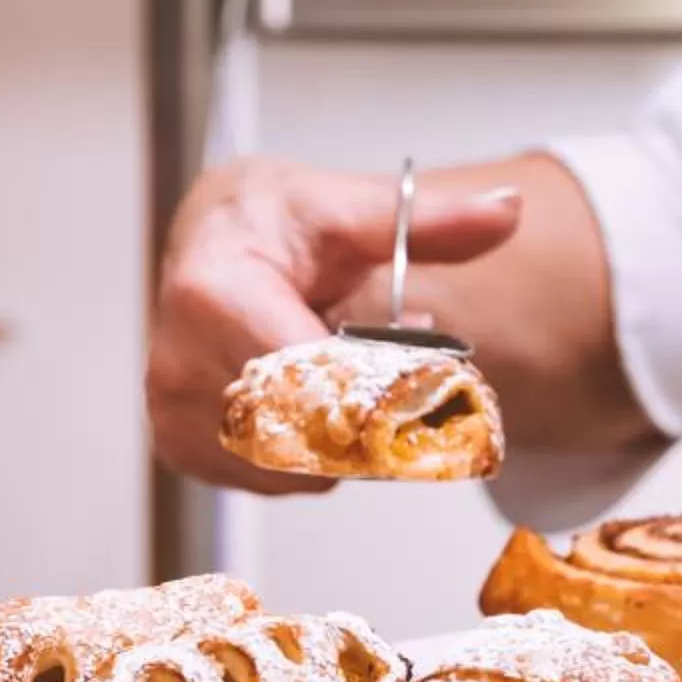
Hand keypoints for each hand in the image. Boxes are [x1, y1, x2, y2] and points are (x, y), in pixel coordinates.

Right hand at [145, 157, 523, 493]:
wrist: (213, 233)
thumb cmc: (275, 218)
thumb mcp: (352, 205)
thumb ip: (431, 220)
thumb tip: (508, 210)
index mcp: (213, 294)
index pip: (310, 382)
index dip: (379, 392)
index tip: (430, 380)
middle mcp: (178, 360)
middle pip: (305, 433)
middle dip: (369, 415)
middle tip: (401, 372)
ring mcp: (173, 410)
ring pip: (293, 465)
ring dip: (340, 435)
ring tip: (348, 371)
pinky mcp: (180, 444)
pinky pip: (270, 477)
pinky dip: (308, 450)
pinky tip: (312, 399)